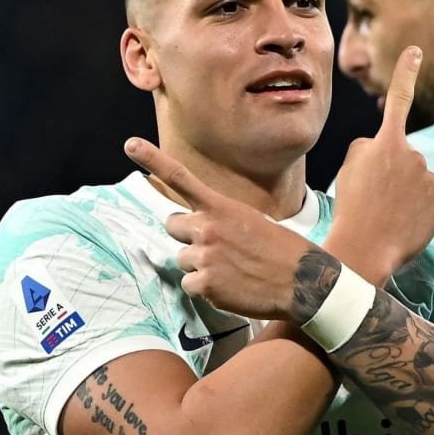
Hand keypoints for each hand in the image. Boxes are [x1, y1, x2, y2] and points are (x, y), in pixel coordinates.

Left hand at [122, 139, 313, 320]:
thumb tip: (202, 231)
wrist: (303, 281)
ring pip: (183, 260)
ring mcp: (204, 257)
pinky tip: (231, 288)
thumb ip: (221, 220)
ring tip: (232, 271)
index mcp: (221, 207)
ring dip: (200, 266)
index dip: (152, 159)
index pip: (180, 178)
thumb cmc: (282, 250)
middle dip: (188, 236)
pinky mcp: (205, 285)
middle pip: (173, 226)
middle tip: (214, 247)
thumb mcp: (253, 220)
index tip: (130, 144)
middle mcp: (207, 228)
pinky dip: (206, 290)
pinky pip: (190, 287)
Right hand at [329, 46, 433, 282]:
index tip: (415, 51)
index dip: (405, 73)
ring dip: (404, 194)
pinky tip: (401, 225)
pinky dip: (416, 213)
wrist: (366, 248)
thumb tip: (387, 149)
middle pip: (404, 158)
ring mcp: (430, 180)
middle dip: (393, 173)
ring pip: (417, 181)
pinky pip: (427, 203)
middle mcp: (415, 156)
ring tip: (385, 214)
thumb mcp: (349, 167)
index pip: (398, 99)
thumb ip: (369, 148)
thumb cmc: (351, 206)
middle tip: (373, 198)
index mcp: (388, 143)